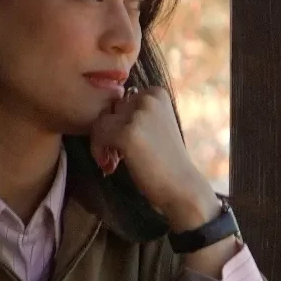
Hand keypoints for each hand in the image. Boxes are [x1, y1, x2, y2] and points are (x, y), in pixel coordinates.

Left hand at [88, 85, 218, 230]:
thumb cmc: (167, 161)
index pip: (122, 100)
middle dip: (110, 132)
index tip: (126, 144)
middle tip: (119, 156)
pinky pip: (98, 135)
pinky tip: (111, 167)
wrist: (182, 187)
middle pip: (110, 110)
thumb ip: (137, 114)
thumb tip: (105, 113)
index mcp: (157, 93)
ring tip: (114, 162)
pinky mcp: (127, 132)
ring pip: (100, 121)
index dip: (119, 123)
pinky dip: (98, 152)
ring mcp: (138, 114)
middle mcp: (148, 98)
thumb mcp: (156, 125)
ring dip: (102, 143)